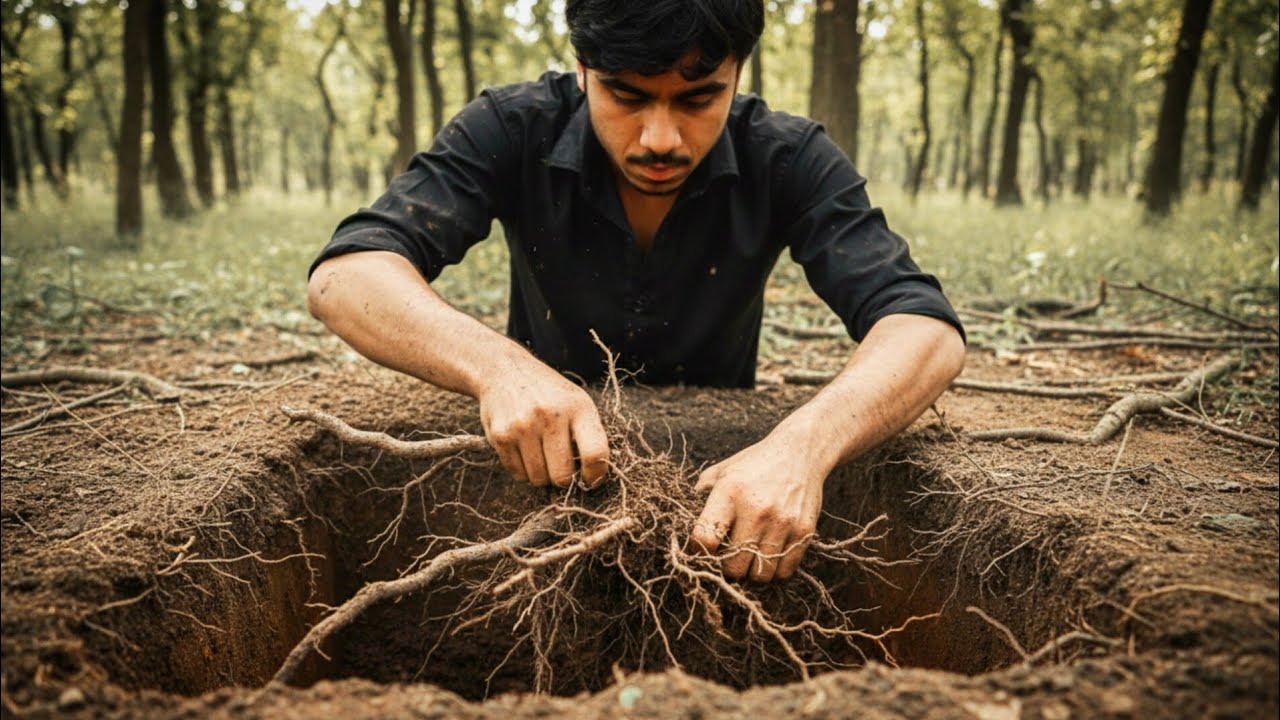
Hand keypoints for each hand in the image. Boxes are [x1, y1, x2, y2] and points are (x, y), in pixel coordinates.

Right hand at [477, 361, 609, 489]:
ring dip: (541, 475)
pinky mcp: (500, 435)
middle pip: (562, 476)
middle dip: (563, 479)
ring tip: (541, 453)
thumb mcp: (576, 402)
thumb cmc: (548, 393)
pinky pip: (517, 474)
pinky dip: (522, 470)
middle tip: (560, 466)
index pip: (595, 453)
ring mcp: (523, 426)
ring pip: (538, 479)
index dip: (595, 475)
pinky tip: (523, 450)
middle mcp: (550, 416)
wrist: (504, 370)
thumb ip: (588, 434)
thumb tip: (592, 477)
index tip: (591, 480)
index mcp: (578, 407)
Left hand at [689, 435, 827, 581]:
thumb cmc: (754, 464)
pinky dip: (774, 571)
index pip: (704, 538)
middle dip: (727, 569)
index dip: (697, 553)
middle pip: (733, 567)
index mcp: (729, 492)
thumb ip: (701, 495)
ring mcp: (782, 522)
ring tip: (749, 559)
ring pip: (760, 575)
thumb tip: (682, 524)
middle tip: (727, 559)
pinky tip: (769, 557)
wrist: (800, 451)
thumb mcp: (722, 471)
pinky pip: (784, 571)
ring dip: (751, 573)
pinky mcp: (804, 531)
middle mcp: (756, 510)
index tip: (700, 552)